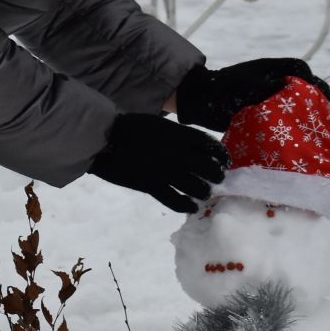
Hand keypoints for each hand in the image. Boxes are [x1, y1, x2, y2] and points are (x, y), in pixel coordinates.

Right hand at [87, 113, 227, 213]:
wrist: (106, 139)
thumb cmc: (131, 127)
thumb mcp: (160, 123)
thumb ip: (178, 135)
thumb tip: (196, 147)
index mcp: (179, 134)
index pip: (209, 146)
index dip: (220, 155)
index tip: (224, 161)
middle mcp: (177, 153)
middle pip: (208, 168)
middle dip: (216, 175)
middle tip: (216, 179)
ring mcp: (165, 171)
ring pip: (196, 187)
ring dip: (203, 192)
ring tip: (203, 194)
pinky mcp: (152, 186)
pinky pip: (175, 200)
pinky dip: (186, 206)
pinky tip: (191, 207)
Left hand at [174, 59, 329, 131]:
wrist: (204, 102)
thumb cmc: (222, 85)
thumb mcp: (242, 81)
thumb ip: (261, 83)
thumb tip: (283, 86)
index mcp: (273, 69)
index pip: (299, 68)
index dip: (309, 77)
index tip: (314, 91)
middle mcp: (277, 83)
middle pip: (305, 87)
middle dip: (316, 97)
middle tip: (322, 113)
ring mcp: (274, 100)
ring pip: (299, 104)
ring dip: (308, 113)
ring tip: (315, 127)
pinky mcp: (270, 116)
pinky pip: (287, 119)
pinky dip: (295, 126)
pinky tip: (301, 136)